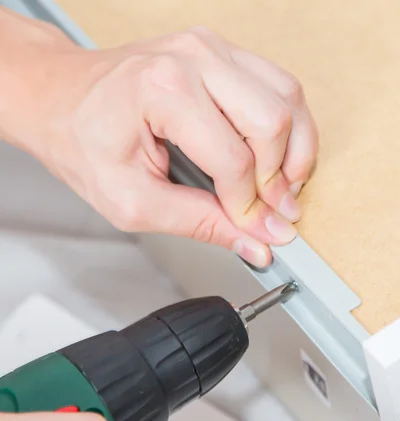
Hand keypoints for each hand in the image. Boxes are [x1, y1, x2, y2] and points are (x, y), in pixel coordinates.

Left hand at [30, 27, 317, 267]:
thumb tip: (256, 243)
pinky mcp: (221, 52)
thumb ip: (199, 224)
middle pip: (272, 123)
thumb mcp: (132, 201)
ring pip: (287, 98)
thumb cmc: (82, 142)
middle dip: (280, 179)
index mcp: (164, 92)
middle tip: (274, 212)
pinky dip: (287, 126)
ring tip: (280, 188)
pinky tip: (275, 157)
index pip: (233, 160)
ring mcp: (210, 48)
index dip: (249, 207)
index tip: (255, 232)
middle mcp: (194, 59)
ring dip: (294, 151)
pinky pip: (278, 85)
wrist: (59, 98)